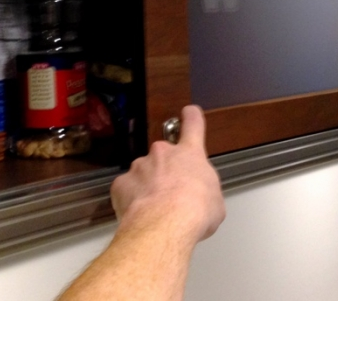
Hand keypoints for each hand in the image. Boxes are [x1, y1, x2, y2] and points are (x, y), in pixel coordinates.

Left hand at [110, 105, 225, 243]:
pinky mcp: (122, 183)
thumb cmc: (194, 211)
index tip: (189, 113)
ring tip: (156, 209)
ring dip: (148, 186)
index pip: (193, 126)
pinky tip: (140, 213)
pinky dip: (131, 200)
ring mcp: (140, 166)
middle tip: (171, 194)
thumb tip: (202, 199)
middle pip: (164, 156)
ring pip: (143, 173)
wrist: (165, 224)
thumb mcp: (215, 202)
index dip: (191, 118)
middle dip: (166, 170)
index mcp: (189, 154)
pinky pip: (127, 189)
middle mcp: (163, 154)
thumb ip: (205, 190)